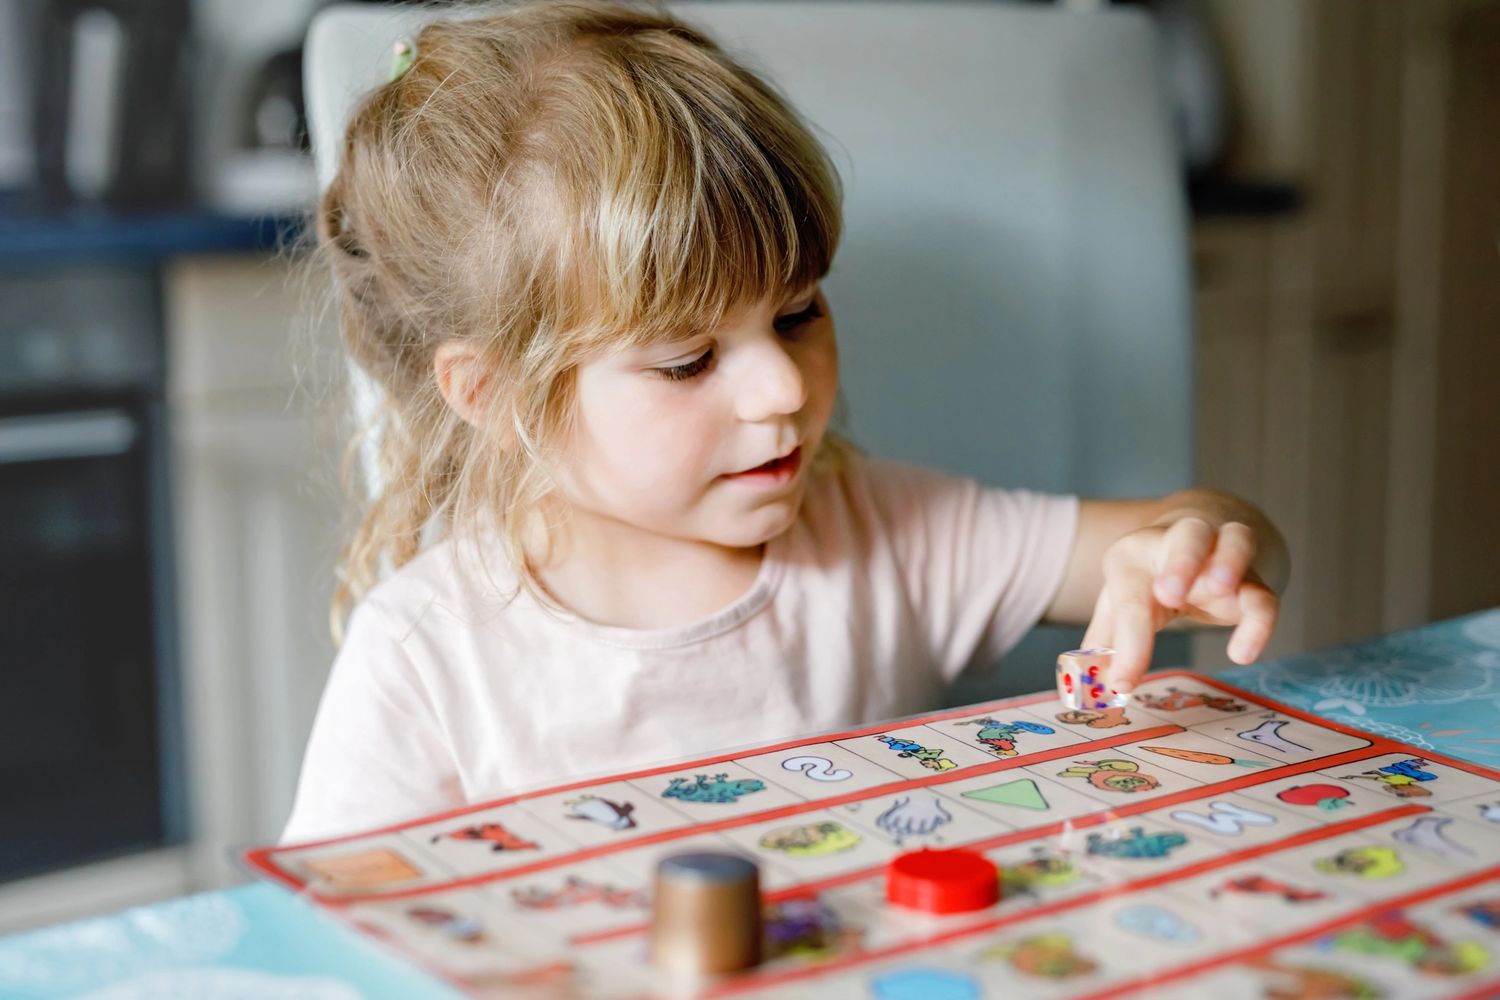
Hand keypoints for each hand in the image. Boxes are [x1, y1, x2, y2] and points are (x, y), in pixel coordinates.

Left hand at [1081, 517, 1279, 692]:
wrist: (1196, 542)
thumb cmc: (1149, 578)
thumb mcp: (1119, 601)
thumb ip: (1107, 641)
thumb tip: (1097, 685)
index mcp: (1135, 554)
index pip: (1131, 597)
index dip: (1128, 644)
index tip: (1123, 683)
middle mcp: (1180, 544)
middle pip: (1188, 536)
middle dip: (1180, 562)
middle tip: (1168, 595)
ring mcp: (1222, 555)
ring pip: (1236, 541)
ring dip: (1229, 562)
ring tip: (1220, 590)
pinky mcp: (1252, 579)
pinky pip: (1264, 594)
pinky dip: (1259, 621)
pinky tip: (1242, 653)